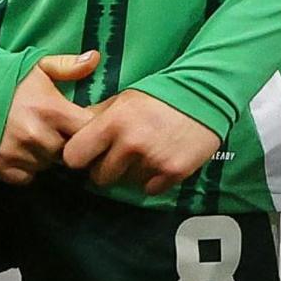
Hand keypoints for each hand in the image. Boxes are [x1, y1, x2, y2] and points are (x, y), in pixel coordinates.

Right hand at [0, 52, 98, 184]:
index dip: (89, 127)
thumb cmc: (6, 78)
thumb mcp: (38, 66)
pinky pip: (27, 177)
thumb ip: (69, 66)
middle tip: (57, 130)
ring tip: (37, 138)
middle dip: (67, 142)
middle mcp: (35, 135)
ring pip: (48, 165)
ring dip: (47, 156)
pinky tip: (22, 151)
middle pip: (69, 151)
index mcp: (50, 109)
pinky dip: (27, 168)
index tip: (84, 123)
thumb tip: (96, 58)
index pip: (87, 129)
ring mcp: (16, 153)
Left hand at [61, 87, 223, 196]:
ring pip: (125, 183)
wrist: (209, 92)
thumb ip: (97, 117)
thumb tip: (71, 133)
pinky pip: (150, 188)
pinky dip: (154, 179)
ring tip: (148, 152)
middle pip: (98, 177)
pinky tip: (163, 159)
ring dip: (132, 173)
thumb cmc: (161, 93)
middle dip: (107, 168)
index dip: (80, 157)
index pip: (73, 157)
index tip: (90, 153)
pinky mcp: (173, 172)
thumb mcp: (124, 98)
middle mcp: (130, 143)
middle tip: (123, 154)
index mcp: (113, 122)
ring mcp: (152, 160)